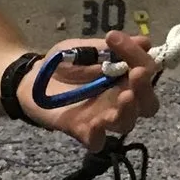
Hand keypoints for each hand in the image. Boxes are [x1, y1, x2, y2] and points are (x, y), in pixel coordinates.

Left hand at [20, 30, 160, 151]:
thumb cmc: (65, 62)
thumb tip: (145, 41)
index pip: (146, 70)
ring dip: (128, 111)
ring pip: (126, 123)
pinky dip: (99, 135)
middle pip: (147, 105)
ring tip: (124, 98)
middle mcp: (121, 100)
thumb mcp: (85, 48)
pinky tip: (96, 123)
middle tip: (136, 75)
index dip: (136, 55)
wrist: (32, 78)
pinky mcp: (83, 131)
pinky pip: (97, 142)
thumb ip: (110, 48)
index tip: (113, 37)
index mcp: (126, 78)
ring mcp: (103, 118)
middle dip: (145, 90)